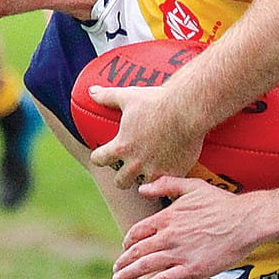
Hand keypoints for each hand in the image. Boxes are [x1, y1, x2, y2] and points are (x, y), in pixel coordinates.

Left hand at [86, 84, 203, 190]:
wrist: (187, 110)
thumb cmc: (156, 102)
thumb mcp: (128, 97)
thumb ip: (107, 97)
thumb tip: (92, 91)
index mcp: (121, 147)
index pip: (99, 160)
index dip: (100, 157)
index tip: (105, 155)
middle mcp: (135, 164)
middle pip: (120, 182)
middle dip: (123, 176)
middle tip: (131, 168)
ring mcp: (155, 171)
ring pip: (144, 188)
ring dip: (145, 181)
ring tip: (152, 173)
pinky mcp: (174, 174)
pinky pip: (168, 188)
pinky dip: (168, 183)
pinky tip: (171, 177)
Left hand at [114, 176, 262, 278]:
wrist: (246, 222)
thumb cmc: (223, 204)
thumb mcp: (193, 187)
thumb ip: (166, 185)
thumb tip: (143, 188)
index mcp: (167, 217)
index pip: (138, 231)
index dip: (129, 241)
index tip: (126, 248)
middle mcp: (169, 236)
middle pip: (137, 251)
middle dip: (124, 261)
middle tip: (117, 269)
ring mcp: (179, 254)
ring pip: (145, 266)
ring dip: (128, 275)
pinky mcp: (191, 270)